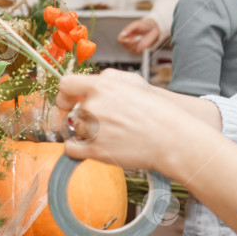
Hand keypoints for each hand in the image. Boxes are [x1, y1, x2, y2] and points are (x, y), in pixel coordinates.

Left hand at [56, 70, 211, 175]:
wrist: (171, 138)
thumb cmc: (155, 113)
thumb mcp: (130, 86)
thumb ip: (104, 86)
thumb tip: (84, 90)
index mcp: (101, 86)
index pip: (66, 85)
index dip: (66, 95)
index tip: (69, 102)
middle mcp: (93, 105)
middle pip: (72, 112)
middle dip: (82, 118)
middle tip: (103, 124)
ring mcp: (91, 128)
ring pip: (74, 130)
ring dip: (85, 133)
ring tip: (111, 136)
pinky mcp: (94, 150)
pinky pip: (71, 148)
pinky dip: (77, 149)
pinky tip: (94, 147)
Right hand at [117, 18, 159, 54]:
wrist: (153, 29)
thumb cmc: (144, 25)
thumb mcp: (136, 24)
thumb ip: (129, 29)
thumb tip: (123, 34)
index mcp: (125, 34)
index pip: (120, 39)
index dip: (123, 40)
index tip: (128, 39)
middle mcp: (127, 40)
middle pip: (124, 45)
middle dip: (132, 42)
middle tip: (139, 37)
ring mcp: (132, 45)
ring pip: (129, 49)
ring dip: (136, 44)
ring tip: (140, 38)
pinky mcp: (137, 49)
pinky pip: (135, 52)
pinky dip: (139, 48)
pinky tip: (141, 43)